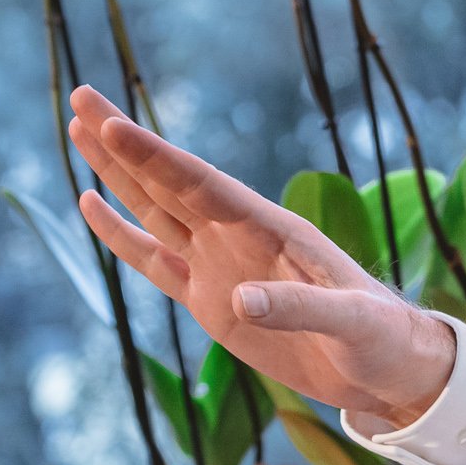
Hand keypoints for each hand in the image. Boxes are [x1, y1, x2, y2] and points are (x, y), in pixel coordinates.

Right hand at [66, 86, 456, 423]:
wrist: (386, 369)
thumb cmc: (381, 336)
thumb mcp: (352, 322)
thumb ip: (299, 307)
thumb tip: (237, 301)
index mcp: (271, 228)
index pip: (201, 184)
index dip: (155, 156)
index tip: (113, 123)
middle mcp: (238, 236)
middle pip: (168, 181)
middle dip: (123, 142)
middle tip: (80, 94)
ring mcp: (220, 266)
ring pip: (154, 209)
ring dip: (116, 173)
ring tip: (78, 129)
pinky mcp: (210, 303)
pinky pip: (154, 261)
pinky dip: (121, 234)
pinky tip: (92, 203)